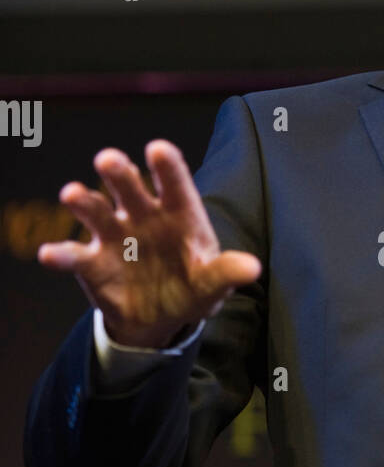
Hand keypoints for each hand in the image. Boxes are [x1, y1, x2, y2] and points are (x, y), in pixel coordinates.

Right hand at [37, 139, 261, 348]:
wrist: (160, 316)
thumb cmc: (192, 286)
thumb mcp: (212, 283)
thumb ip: (226, 272)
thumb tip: (252, 268)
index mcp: (178, 213)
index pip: (175, 185)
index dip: (167, 167)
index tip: (158, 149)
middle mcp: (143, 215)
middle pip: (129, 187)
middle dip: (119, 173)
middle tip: (108, 159)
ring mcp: (114, 235)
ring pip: (96, 211)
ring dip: (83, 202)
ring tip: (72, 194)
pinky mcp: (91, 262)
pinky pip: (73, 255)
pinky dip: (60, 255)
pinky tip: (49, 254)